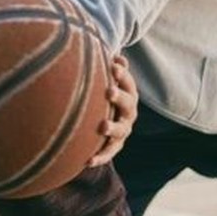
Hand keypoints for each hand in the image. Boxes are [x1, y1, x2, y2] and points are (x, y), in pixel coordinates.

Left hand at [87, 53, 137, 167]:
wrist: (108, 119)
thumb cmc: (104, 92)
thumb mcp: (109, 79)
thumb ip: (112, 68)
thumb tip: (116, 54)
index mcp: (128, 93)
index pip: (128, 82)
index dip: (122, 74)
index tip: (113, 65)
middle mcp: (129, 112)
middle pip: (128, 104)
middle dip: (119, 96)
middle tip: (109, 90)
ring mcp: (123, 129)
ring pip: (121, 130)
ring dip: (113, 128)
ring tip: (102, 126)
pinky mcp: (115, 145)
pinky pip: (108, 152)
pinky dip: (100, 157)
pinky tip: (88, 161)